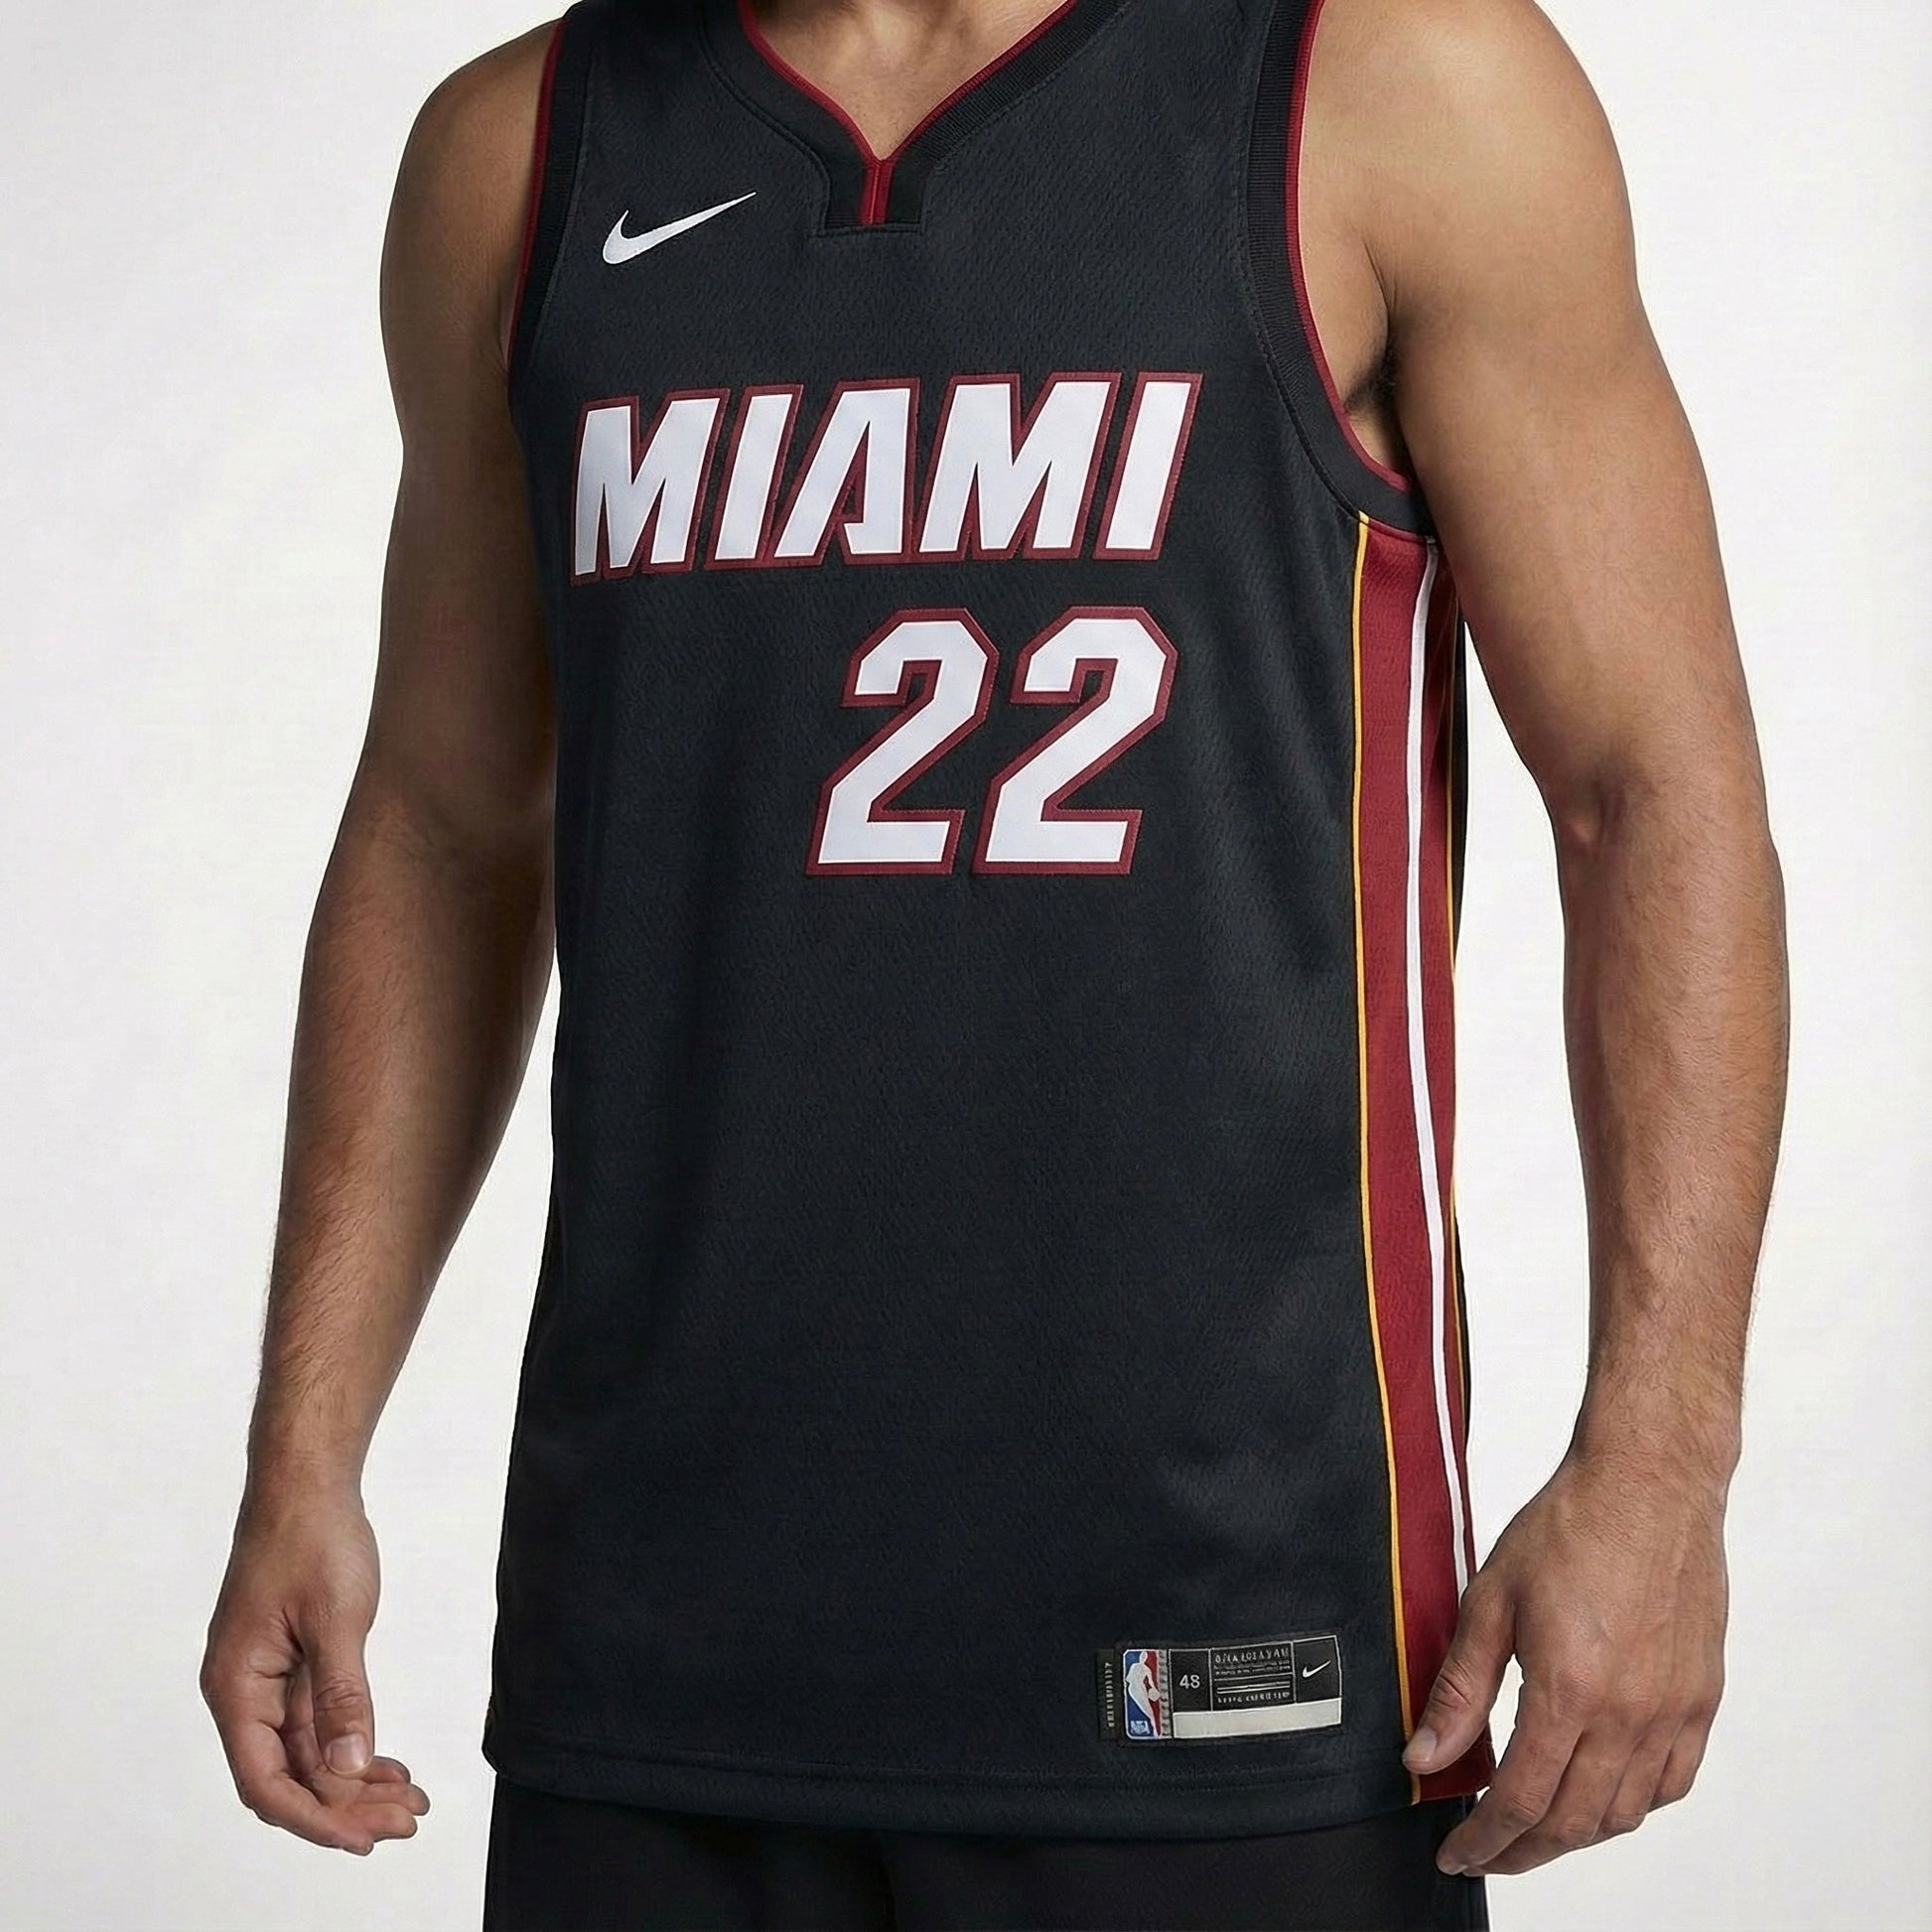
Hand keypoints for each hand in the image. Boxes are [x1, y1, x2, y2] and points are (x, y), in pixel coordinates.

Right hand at [201, 1492, 429, 1852]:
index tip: (364, 1839)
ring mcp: (269, 1680)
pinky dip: (354, 1745)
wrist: (308, 1483)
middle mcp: (245, 1693)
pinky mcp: (294, 1664)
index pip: (266, 1782)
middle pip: (290, 1776)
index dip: (313, 1818)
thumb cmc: (311, 1539)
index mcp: (236, 1688)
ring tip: (409, 1803)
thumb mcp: (336, 1619)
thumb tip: (348, 1766)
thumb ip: (341, 1696)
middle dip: (346, 1806)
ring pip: (309, 1753)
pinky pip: (320, 1723)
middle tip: (406, 1822)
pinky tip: (390, 1766)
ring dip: (356, 1781)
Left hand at [1402, 1441, 1727, 1876]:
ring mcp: (1673, 1711)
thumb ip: (1459, 1689)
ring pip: (1624, 1814)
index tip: (1457, 1853)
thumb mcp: (1490, 1600)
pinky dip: (1631, 1806)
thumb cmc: (1572, 1526)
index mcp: (1570, 1689)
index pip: (1522, 1800)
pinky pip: (1671, 1784)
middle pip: (1574, 1822)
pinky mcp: (1702, 1699)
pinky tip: (1600, 1794)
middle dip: (1521, 1850)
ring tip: (1533, 1826)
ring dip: (1575, 1834)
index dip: (1484, 1840)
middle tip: (1485, 1851)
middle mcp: (1629, 1712)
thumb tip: (1425, 1755)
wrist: (1649, 1485)